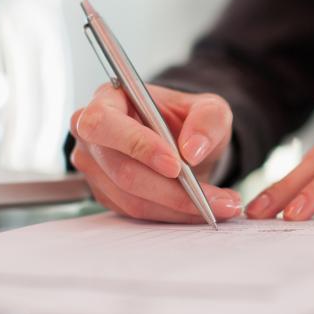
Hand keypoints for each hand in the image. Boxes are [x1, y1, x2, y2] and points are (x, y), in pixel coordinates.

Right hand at [70, 83, 241, 222]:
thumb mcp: (210, 109)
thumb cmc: (187, 119)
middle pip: (121, 170)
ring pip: (131, 198)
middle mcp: (93, 136)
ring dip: (178, 207)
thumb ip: (207, 120)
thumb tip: (192, 149)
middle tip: (211, 197)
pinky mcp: (106, 194)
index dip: (137, 146)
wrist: (184, 143)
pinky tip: (200, 208)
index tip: (176, 165)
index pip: (105, 123)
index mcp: (107, 99)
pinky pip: (137, 212)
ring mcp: (95, 169)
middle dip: (169, 189)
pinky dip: (172, 214)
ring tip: (220, 205)